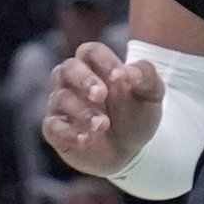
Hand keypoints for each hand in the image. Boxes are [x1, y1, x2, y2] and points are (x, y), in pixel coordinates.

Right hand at [39, 41, 164, 177]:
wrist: (128, 152)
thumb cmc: (135, 115)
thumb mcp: (150, 96)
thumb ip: (146, 77)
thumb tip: (130, 72)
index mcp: (96, 67)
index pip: (91, 51)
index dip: (104, 60)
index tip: (121, 77)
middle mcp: (74, 81)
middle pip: (68, 68)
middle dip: (84, 80)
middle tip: (101, 95)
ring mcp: (62, 105)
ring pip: (61, 98)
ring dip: (83, 112)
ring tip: (104, 125)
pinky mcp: (56, 129)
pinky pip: (52, 126)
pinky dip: (67, 132)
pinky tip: (87, 139)